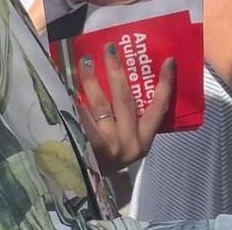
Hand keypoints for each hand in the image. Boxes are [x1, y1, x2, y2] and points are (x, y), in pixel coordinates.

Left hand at [76, 45, 175, 174]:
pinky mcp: (85, 146)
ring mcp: (106, 145)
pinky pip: (78, 116)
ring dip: (91, 80)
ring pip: (99, 105)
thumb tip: (119, 78)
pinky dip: (71, 100)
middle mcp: (127, 143)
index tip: (168, 61)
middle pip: (124, 99)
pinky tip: (63, 86)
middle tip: (110, 48)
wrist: (82, 184)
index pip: (158, 109)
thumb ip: (127, 119)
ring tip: (85, 61)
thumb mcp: (125, 142)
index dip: (165, 85)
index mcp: (143, 140)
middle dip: (117, 71)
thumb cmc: (105, 156)